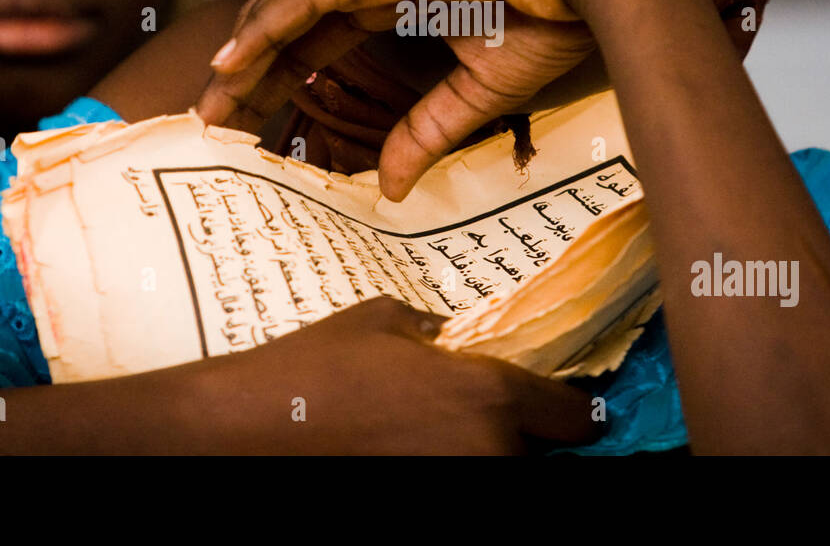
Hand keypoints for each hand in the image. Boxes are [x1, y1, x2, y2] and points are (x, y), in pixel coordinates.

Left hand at [198, 0, 683, 197]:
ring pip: (282, 8)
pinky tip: (233, 65)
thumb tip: (388, 189)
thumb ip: (424, 132)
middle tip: (212, 123)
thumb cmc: (548, 14)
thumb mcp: (474, 90)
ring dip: (242, 57)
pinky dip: (263, 31)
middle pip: (286, 22)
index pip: (314, 34)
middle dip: (246, 72)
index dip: (277, 75)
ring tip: (210, 106)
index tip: (248, 122)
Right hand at [199, 297, 599, 453]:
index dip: (573, 411)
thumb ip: (438, 334)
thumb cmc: (318, 367)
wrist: (256, 426)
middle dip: (519, 436)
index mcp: (489, 393)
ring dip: (485, 454)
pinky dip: (450, 466)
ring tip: (434, 434)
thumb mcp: (386, 321)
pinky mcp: (431, 507)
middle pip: (537, 454)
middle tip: (472, 416)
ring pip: (502, 471)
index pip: (574, 417)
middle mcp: (489, 450)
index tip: (567, 410)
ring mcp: (459, 486)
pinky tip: (414, 449)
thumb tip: (451, 341)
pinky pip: (460, 480)